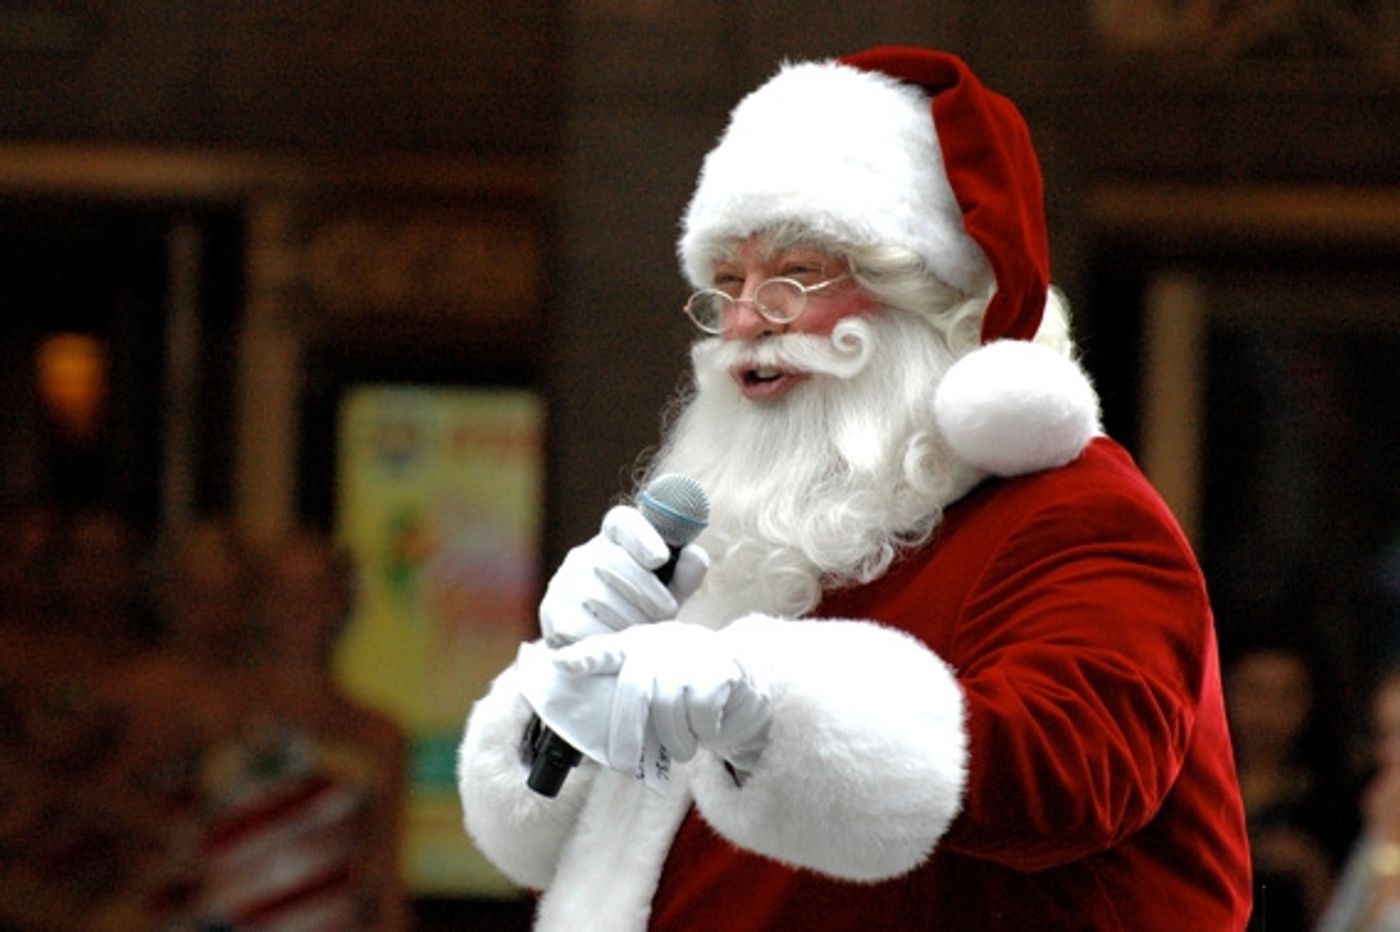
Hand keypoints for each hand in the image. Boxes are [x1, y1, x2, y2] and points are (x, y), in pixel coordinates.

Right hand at [539, 506, 708, 645]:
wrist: (603, 648)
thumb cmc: (644, 610)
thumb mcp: (670, 591)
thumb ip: (686, 574)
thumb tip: (694, 555)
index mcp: (614, 540)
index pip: (622, 522)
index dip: (641, 536)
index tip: (661, 558)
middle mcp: (583, 555)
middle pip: (612, 562)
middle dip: (646, 592)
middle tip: (667, 613)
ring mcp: (564, 584)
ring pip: (599, 596)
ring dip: (630, 619)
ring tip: (647, 632)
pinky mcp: (553, 614)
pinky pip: (582, 625)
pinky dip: (607, 637)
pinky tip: (619, 644)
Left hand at [553, 622, 770, 773]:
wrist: (743, 682)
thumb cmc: (685, 693)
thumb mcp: (655, 686)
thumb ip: (629, 698)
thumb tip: (594, 737)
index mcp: (637, 647)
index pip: (607, 650)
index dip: (585, 657)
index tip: (561, 664)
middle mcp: (663, 643)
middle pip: (636, 690)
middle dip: (625, 733)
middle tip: (622, 765)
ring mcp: (694, 652)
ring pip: (669, 707)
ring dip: (674, 740)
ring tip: (680, 749)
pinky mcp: (721, 668)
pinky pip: (701, 712)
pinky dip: (701, 731)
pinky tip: (706, 729)